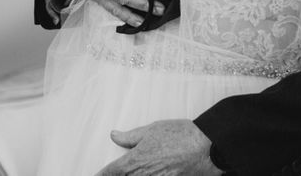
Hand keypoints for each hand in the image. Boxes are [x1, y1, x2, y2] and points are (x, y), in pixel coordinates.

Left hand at [96, 120, 222, 175]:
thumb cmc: (180, 135)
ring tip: (137, 170)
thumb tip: (114, 135)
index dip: (100, 175)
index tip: (96, 175)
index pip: (110, 172)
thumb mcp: (152, 129)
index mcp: (135, 160)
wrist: (205, 146)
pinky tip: (149, 173)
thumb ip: (130, 136)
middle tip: (115, 173)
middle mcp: (141, 175)